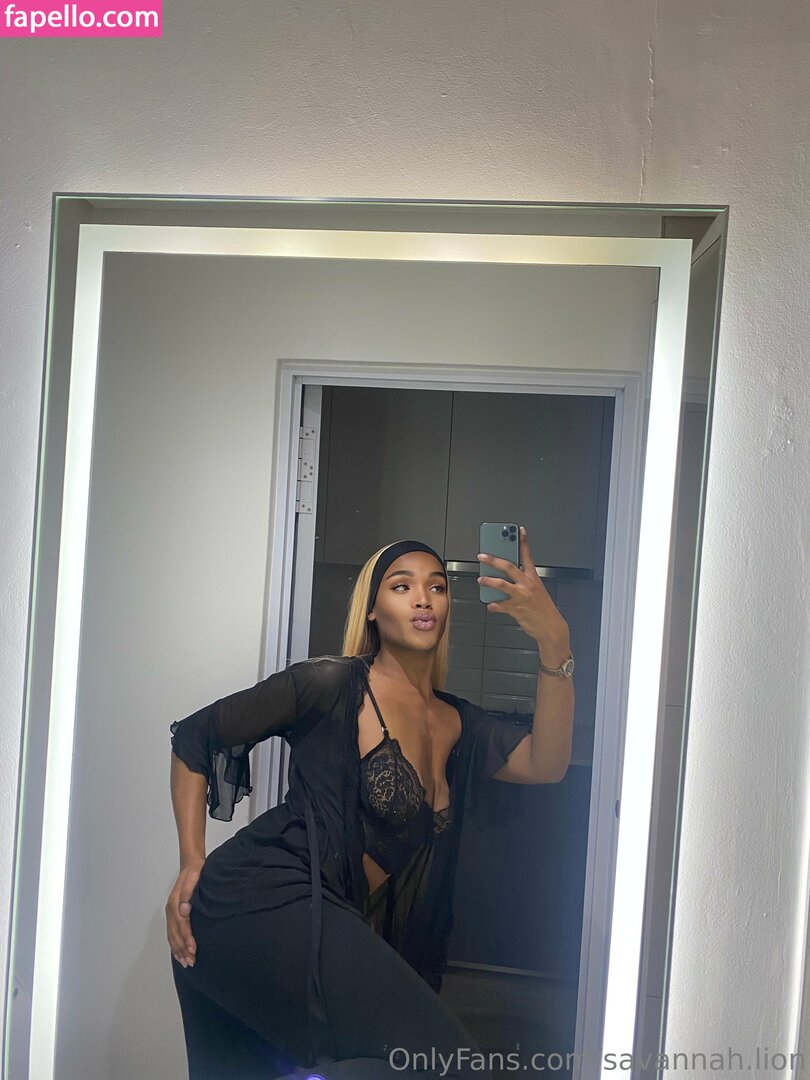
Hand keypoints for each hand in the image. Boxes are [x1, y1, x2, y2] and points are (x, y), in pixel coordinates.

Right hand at [166, 858, 203, 967]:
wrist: (191, 866)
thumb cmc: (195, 872)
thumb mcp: (193, 878)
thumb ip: (188, 893)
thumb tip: (185, 910)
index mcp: (175, 902)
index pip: (181, 925)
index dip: (187, 938)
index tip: (193, 949)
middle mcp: (171, 910)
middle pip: (175, 934)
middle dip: (183, 949)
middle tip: (191, 961)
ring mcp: (170, 913)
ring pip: (172, 936)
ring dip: (178, 950)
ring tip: (186, 962)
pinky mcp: (173, 915)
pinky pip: (171, 933)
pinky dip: (175, 945)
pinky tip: (179, 955)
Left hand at [478, 525, 568, 649]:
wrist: (551, 628)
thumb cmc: (544, 609)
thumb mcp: (537, 591)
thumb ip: (523, 583)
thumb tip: (506, 578)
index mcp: (534, 578)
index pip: (528, 556)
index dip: (523, 542)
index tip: (519, 530)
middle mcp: (527, 585)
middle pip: (508, 567)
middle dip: (493, 560)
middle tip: (482, 556)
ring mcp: (521, 597)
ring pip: (500, 584)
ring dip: (487, 581)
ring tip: (480, 580)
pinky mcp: (515, 609)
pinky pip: (498, 605)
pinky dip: (492, 604)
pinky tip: (490, 604)